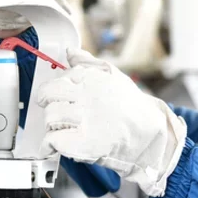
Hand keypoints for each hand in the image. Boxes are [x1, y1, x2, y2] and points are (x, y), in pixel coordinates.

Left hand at [37, 49, 187, 196]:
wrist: (150, 135)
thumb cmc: (133, 107)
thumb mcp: (114, 76)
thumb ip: (88, 63)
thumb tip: (70, 52)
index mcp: (89, 78)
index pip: (57, 79)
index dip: (55, 91)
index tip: (60, 98)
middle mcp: (84, 95)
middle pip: (47, 96)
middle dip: (48, 105)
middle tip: (58, 114)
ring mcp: (82, 119)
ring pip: (49, 117)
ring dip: (52, 125)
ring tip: (65, 129)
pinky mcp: (81, 142)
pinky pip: (52, 140)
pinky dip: (50, 145)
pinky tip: (55, 146)